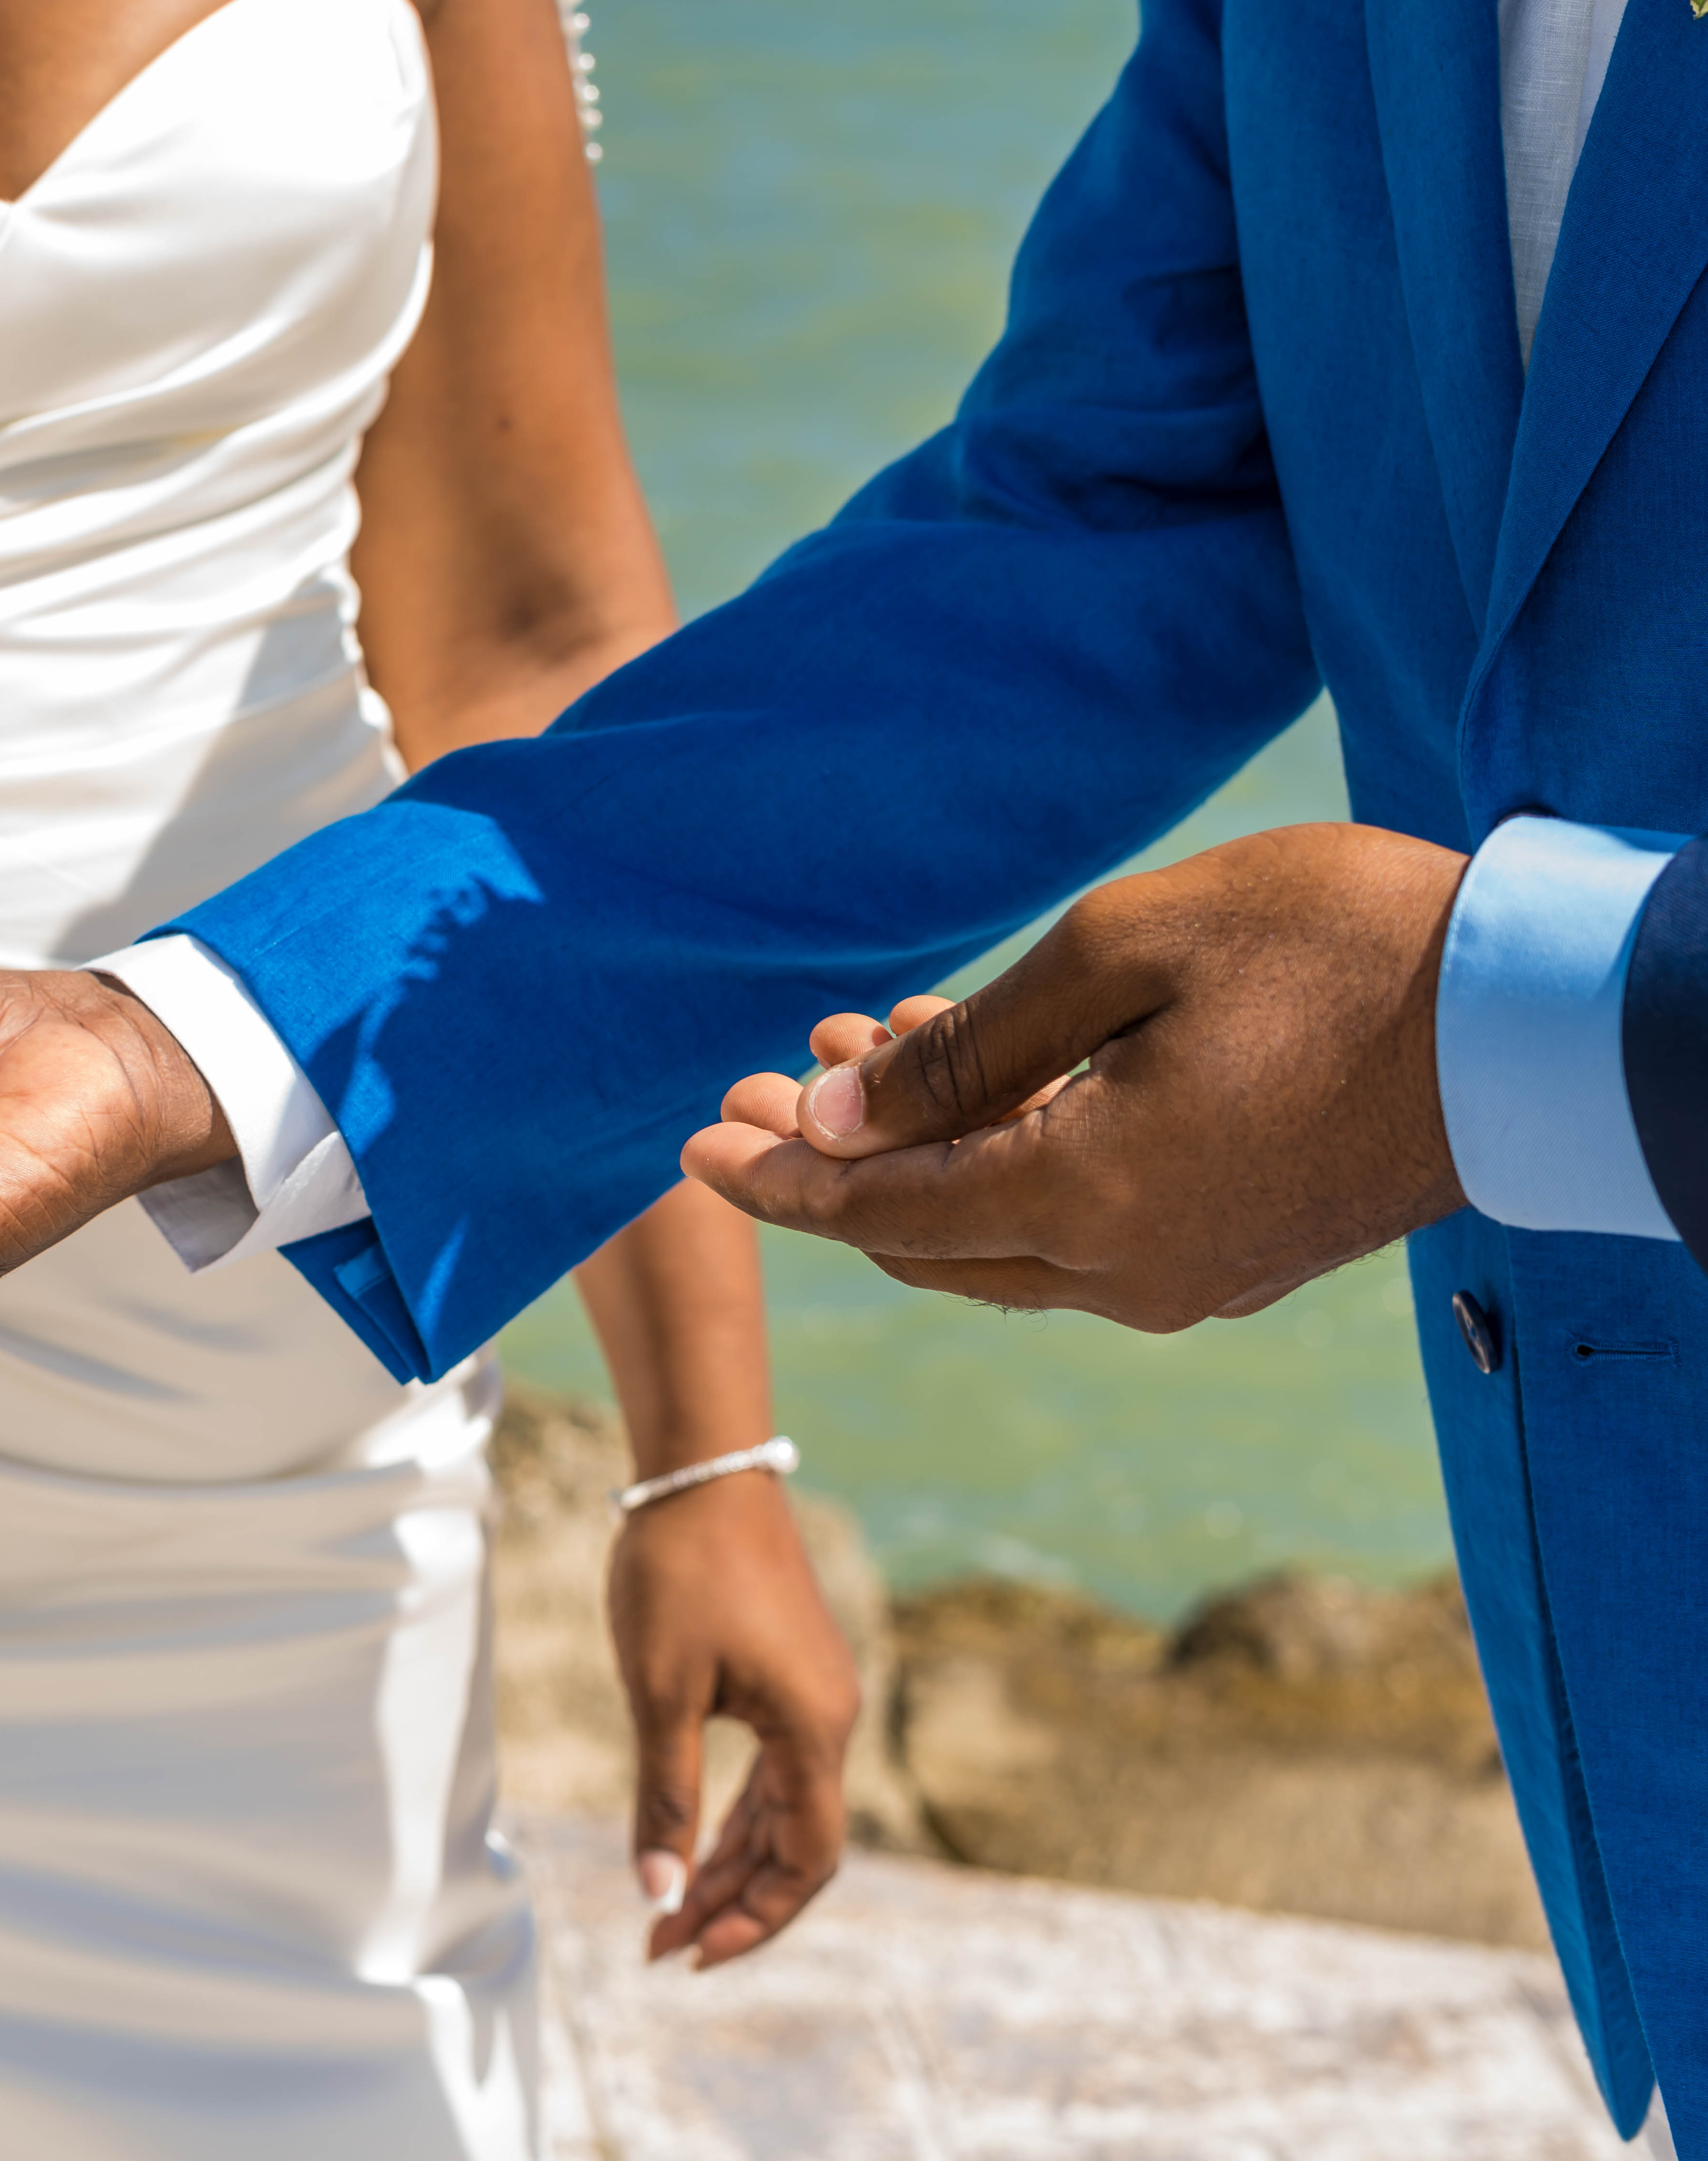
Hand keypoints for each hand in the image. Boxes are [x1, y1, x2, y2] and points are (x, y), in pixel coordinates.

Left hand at [609, 1473, 855, 1968]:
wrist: (701, 1470)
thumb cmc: (678, 1572)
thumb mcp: (659, 1693)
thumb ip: (664, 1798)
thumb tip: (656, 1893)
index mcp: (814, 1730)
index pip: (805, 1861)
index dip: (753, 1917)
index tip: (686, 1950)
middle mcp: (831, 1720)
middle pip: (796, 1845)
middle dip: (730, 1901)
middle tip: (659, 1944)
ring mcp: (814, 1696)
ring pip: (781, 1810)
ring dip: (728, 1862)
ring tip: (666, 1906)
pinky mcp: (789, 1676)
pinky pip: (773, 1771)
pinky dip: (734, 1814)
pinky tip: (694, 1843)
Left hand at [680, 823, 1468, 1329]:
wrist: (1533, 1017)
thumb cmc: (1333, 950)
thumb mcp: (1123, 953)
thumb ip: (967, 1050)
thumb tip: (834, 1121)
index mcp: (1084, 1200)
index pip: (875, 1214)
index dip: (773, 1182)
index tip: (689, 1139)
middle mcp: (1126, 1268)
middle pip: (924, 1238)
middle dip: (827, 1168)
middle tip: (750, 1091)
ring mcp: (1189, 1272)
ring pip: (998, 1234)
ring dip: (915, 1154)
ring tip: (845, 1058)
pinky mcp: (1236, 1249)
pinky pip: (1075, 1224)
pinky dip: (1002, 1157)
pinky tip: (972, 1071)